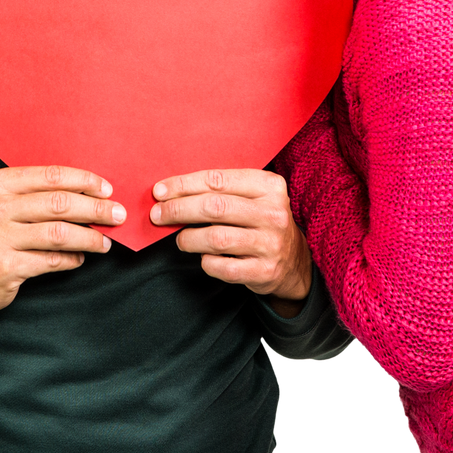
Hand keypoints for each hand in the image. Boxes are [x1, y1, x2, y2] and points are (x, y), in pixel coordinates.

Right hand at [0, 166, 125, 318]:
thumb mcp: (9, 204)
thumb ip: (42, 195)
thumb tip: (95, 195)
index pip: (51, 176)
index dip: (84, 181)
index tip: (107, 190)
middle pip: (59, 204)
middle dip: (96, 209)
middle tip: (118, 215)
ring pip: (59, 234)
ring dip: (89, 238)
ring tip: (104, 242)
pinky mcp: (5, 267)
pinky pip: (51, 260)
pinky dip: (71, 259)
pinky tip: (80, 258)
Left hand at [150, 169, 311, 314]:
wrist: (294, 261)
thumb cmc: (261, 221)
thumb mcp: (253, 197)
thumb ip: (222, 191)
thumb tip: (172, 192)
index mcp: (269, 186)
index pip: (217, 180)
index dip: (183, 185)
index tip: (160, 191)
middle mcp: (273, 213)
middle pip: (214, 208)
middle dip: (179, 210)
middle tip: (158, 215)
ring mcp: (270, 244)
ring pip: (216, 238)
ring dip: (188, 238)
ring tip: (180, 239)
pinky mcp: (264, 271)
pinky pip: (222, 267)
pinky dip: (206, 262)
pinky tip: (203, 257)